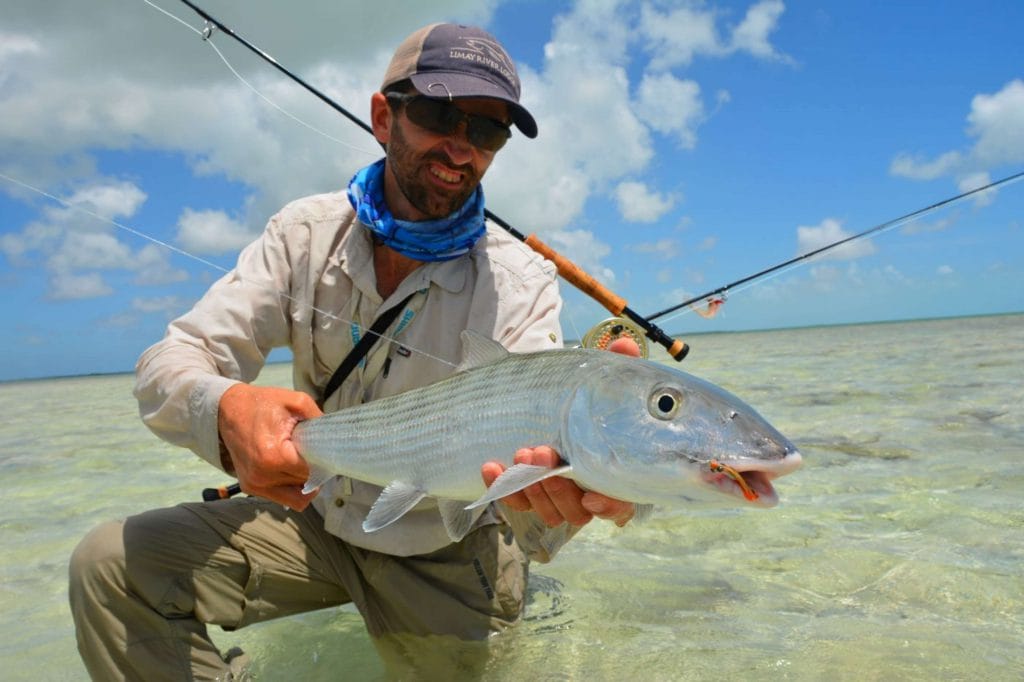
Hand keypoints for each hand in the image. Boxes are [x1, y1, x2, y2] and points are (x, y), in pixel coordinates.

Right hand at [218, 383, 322, 508]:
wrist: (227, 409)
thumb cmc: (263, 404)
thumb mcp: (296, 401)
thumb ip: (319, 420)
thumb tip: (336, 439)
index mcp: (274, 457)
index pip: (312, 472)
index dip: (324, 461)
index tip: (325, 449)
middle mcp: (262, 477)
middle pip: (306, 486)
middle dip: (315, 471)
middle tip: (313, 451)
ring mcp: (254, 485)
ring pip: (296, 499)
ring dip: (304, 484)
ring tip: (301, 461)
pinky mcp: (250, 488)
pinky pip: (282, 497)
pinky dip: (291, 487)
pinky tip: (290, 467)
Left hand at [478, 335, 640, 527]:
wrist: (531, 395)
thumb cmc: (576, 391)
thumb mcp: (594, 374)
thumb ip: (615, 363)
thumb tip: (626, 346)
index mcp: (612, 472)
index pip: (620, 506)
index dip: (609, 508)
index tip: (591, 498)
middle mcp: (584, 491)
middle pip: (576, 512)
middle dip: (558, 488)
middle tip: (541, 450)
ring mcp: (552, 495)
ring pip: (546, 511)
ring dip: (532, 485)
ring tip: (522, 449)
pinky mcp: (522, 493)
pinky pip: (512, 500)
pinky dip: (500, 485)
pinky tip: (490, 465)